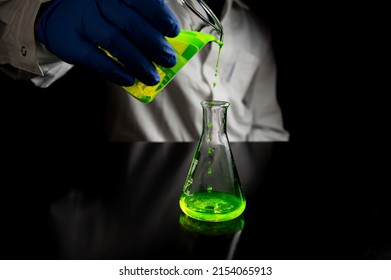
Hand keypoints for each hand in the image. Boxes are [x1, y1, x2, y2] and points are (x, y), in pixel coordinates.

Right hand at [36, 0, 179, 85]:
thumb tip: (168, 46)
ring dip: (138, 63)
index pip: (141, 0)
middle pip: (131, 23)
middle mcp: (98, 0)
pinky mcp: (68, 41)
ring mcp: (81, 19)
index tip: (173, 31)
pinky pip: (95, 59)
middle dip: (154, 45)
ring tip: (153, 77)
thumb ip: (142, 22)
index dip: (159, 15)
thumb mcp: (121, 9)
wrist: (59, 17)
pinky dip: (115, 71)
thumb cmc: (102, 15)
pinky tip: (129, 80)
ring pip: (115, 42)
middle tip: (169, 60)